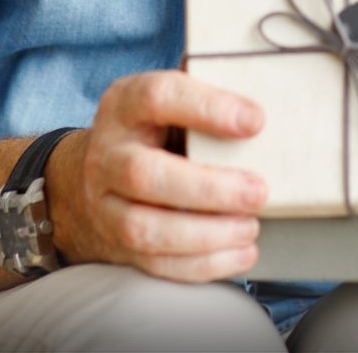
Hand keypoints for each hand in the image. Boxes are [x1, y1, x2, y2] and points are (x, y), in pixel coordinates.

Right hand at [45, 70, 268, 282]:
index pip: (158, 96)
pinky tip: (240, 252)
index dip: (208, 108)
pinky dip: (203, 264)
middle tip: (259, 192)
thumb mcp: (170, 98)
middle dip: (209, 189)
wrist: (93, 173)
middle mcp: (107, 154)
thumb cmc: (153, 127)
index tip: (256, 121)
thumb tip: (263, 105)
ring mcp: (105, 204)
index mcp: (125, 103)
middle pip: (144, 174)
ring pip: (146, 228)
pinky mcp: (116, 244)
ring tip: (250, 226)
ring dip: (207, 234)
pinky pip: (156, 263)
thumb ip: (208, 94)